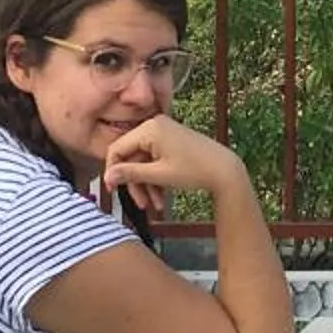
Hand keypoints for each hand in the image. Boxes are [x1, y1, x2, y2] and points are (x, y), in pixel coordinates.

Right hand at [101, 117, 251, 219]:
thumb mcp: (160, 175)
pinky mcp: (171, 142)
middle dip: (136, 184)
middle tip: (141, 204)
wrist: (225, 170)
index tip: (112, 191)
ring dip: (147, 185)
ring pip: (143, 163)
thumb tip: (106, 176)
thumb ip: (131, 174)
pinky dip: (156, 179)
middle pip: (131, 158)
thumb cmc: (195, 170)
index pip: (117, 149)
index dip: (112, 171)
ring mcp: (164, 133)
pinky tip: (162, 199)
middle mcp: (155, 126)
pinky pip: (155, 161)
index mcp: (150, 128)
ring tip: (155, 206)